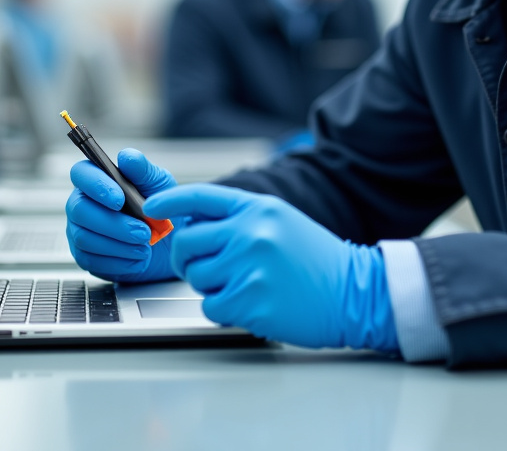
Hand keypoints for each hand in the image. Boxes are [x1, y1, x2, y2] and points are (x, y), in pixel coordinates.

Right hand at [65, 149, 181, 282]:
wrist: (172, 244)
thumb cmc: (161, 209)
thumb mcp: (160, 184)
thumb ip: (143, 170)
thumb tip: (127, 157)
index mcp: (98, 180)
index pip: (81, 174)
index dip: (96, 185)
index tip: (119, 198)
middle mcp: (83, 204)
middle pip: (79, 209)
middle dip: (113, 223)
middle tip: (142, 231)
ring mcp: (80, 230)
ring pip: (84, 237)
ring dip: (118, 244)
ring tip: (145, 245)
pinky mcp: (85, 256)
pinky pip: (91, 260)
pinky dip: (119, 261)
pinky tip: (137, 258)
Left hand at [144, 184, 397, 351]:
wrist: (355, 293)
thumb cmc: (317, 261)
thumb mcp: (281, 222)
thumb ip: (240, 219)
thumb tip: (192, 223)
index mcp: (258, 208)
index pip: (200, 197)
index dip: (170, 202)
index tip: (152, 209)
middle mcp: (251, 232)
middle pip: (186, 243)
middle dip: (187, 259)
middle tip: (205, 268)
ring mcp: (249, 267)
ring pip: (196, 277)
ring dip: (211, 286)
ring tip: (244, 285)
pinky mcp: (250, 301)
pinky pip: (211, 306)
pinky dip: (224, 309)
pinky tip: (251, 304)